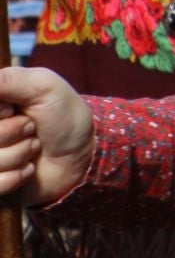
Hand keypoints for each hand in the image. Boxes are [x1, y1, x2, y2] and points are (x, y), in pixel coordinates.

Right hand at [0, 66, 92, 206]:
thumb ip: (7, 80)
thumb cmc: (64, 115)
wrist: (83, 153)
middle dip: (12, 132)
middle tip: (32, 128)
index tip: (12, 109)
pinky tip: (29, 169)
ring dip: (18, 154)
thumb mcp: (42, 86)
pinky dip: (16, 177)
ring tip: (35, 146)